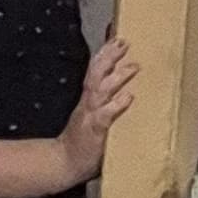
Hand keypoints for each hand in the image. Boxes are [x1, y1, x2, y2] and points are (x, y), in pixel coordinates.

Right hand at [60, 38, 139, 184]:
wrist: (64, 164)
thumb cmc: (84, 140)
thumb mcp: (93, 115)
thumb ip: (106, 101)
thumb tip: (126, 88)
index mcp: (88, 98)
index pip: (95, 68)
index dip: (105, 51)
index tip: (117, 34)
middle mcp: (88, 102)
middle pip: (96, 72)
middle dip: (110, 56)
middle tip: (124, 42)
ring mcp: (90, 115)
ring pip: (101, 89)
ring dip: (117, 76)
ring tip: (133, 66)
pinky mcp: (95, 130)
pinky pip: (106, 115)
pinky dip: (116, 105)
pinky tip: (128, 97)